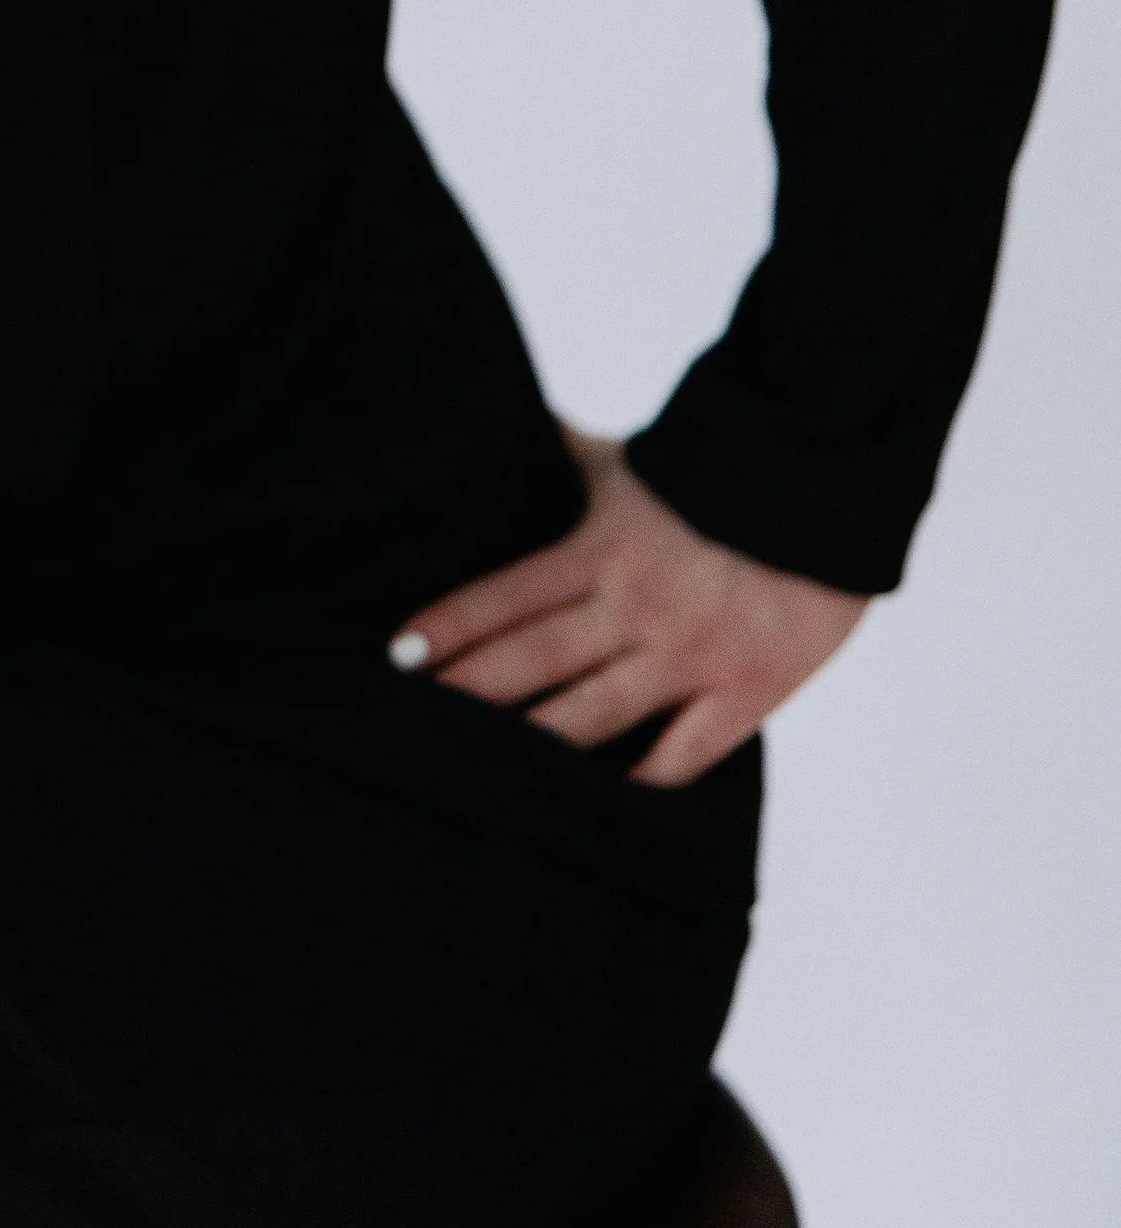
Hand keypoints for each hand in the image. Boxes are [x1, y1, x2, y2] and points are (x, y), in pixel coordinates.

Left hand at [389, 426, 868, 786]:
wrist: (830, 488)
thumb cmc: (720, 474)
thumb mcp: (635, 461)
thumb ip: (571, 454)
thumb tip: (522, 420)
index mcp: (603, 548)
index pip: (508, 594)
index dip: (450, 625)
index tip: (396, 654)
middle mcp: (638, 606)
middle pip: (536, 659)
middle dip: (470, 692)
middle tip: (408, 724)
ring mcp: (691, 656)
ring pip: (595, 715)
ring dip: (536, 745)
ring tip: (479, 775)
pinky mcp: (747, 692)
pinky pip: (685, 753)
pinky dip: (641, 781)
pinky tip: (597, 806)